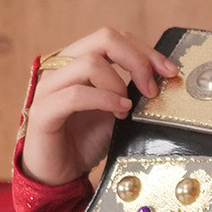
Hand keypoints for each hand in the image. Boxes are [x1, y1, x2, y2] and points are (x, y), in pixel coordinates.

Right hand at [20, 28, 179, 184]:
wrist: (60, 174)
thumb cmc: (87, 140)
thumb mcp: (119, 109)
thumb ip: (134, 90)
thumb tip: (167, 77)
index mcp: (78, 61)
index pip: (114, 37)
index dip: (145, 51)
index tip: (170, 72)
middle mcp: (60, 67)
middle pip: (104, 38)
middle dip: (137, 60)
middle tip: (152, 89)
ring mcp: (48, 87)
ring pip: (89, 62)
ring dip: (118, 84)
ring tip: (126, 109)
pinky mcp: (42, 111)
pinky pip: (74, 94)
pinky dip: (104, 100)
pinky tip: (119, 112)